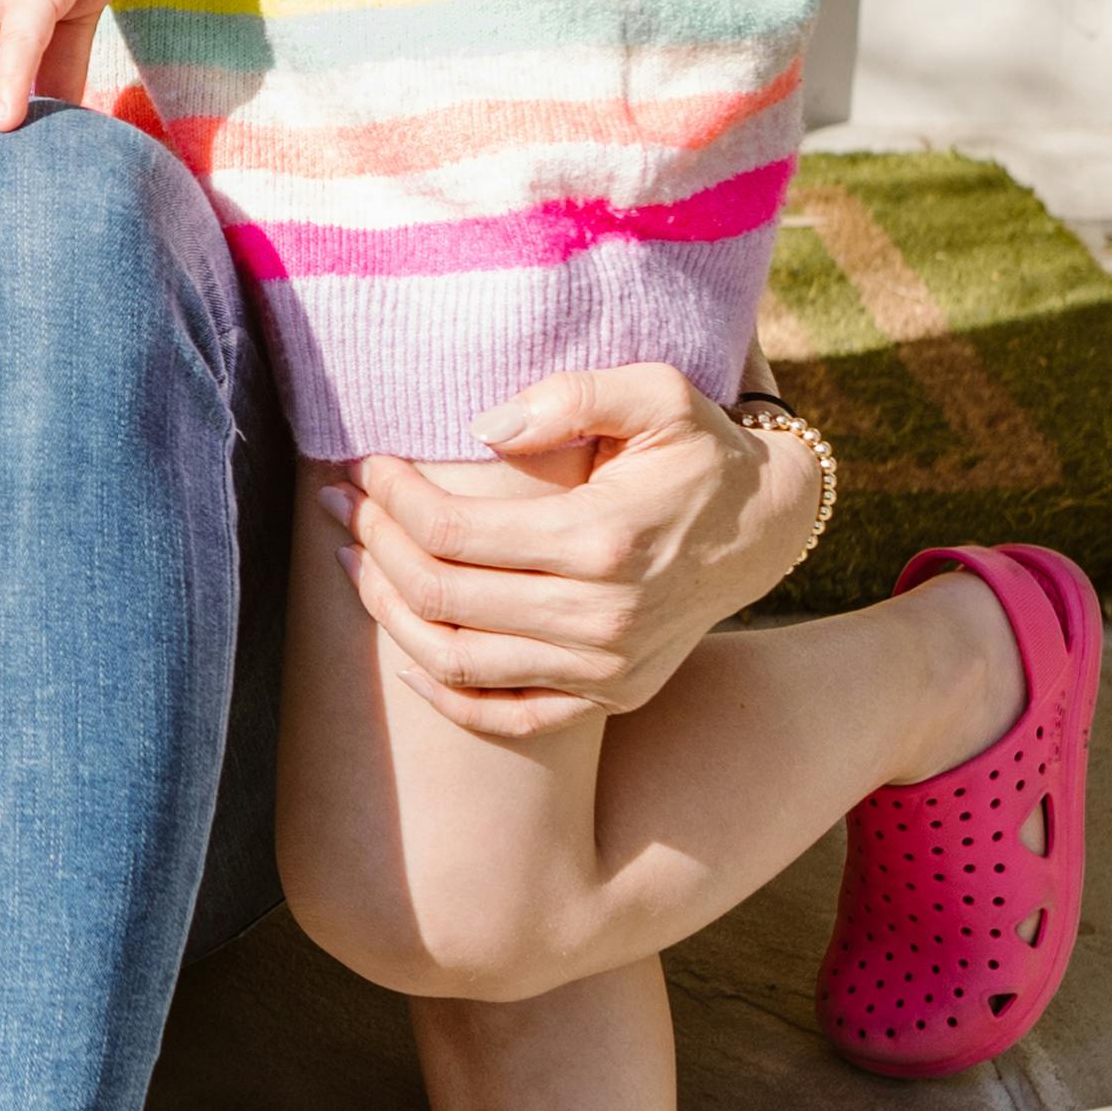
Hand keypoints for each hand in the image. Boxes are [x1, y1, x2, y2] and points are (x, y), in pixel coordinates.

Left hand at [332, 365, 819, 741]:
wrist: (766, 527)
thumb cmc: (699, 450)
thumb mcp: (658, 393)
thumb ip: (572, 397)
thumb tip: (481, 431)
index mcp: (603, 539)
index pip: (455, 533)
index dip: (394, 499)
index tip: (367, 466)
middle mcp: (602, 617)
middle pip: (443, 596)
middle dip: (376, 546)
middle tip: (345, 505)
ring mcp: (605, 668)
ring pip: (457, 660)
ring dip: (389, 612)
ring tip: (356, 562)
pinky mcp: (608, 697)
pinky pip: (505, 716)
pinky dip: (444, 695)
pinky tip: (405, 650)